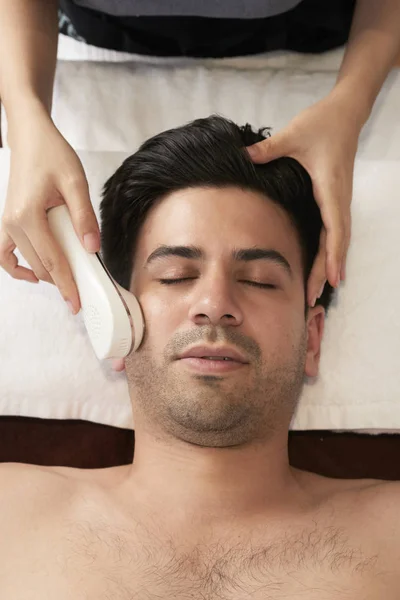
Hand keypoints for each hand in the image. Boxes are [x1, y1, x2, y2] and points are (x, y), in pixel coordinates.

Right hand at [0, 104, 99, 313]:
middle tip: (83, 292)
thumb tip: (91, 248)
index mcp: (28, 215)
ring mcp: (6, 223)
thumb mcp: (75, 182)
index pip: (52, 260)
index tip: (77, 304)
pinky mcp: (7, 222)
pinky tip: (35, 274)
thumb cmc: (52, 154)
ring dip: (46, 273)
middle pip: (40, 265)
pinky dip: (18, 267)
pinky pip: (6, 253)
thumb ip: (84, 216)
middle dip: (61, 281)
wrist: (30, 137)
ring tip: (69, 279)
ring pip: (27, 262)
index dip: (66, 284)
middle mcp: (12, 223)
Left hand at [247, 89, 361, 306]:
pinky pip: (334, 232)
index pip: (334, 228)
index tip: (332, 280)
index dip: (333, 256)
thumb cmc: (321, 124)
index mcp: (330, 188)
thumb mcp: (293, 135)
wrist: (345, 114)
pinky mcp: (334, 200)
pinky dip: (329, 252)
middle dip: (326, 271)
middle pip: (336, 243)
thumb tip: (243, 157)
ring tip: (317, 291)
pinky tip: (322, 268)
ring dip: (328, 266)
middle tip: (314, 298)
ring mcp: (338, 201)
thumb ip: (268, 149)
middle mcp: (338, 200)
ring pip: (336, 240)